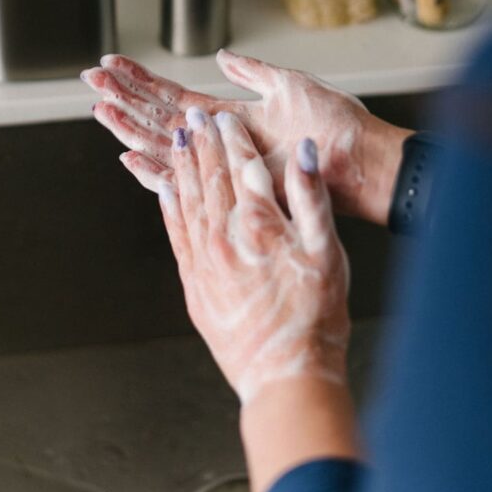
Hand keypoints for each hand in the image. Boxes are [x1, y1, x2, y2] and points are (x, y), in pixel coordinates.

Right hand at [82, 50, 410, 224]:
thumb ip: (252, 72)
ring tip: (99, 107)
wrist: (360, 158)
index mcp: (230, 117)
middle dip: (123, 99)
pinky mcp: (232, 185)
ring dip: (129, 126)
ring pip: (164, 144)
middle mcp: (220, 141)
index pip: (174, 95)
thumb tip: (222, 57)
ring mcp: (224, 163)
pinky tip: (128, 156)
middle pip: (159, 118)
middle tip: (91, 81)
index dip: (141, 80)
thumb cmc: (336, 124)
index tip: (112, 64)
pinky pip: (186, 177)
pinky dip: (154, 168)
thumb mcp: (288, 85)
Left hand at [127, 108, 350, 403]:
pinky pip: (175, 233)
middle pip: (210, 176)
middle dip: (201, 142)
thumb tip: (304, 152)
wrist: (285, 374)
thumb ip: (311, 196)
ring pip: (187, 199)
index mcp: (260, 223)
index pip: (242, 167)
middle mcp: (225, 235)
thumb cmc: (315, 318)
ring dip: (181, 165)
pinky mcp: (194, 283)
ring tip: (176, 140)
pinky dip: (168, 206)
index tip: (223, 118)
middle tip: (192, 117)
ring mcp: (205, 259)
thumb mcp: (328, 251)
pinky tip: (163, 188)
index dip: (232, 138)